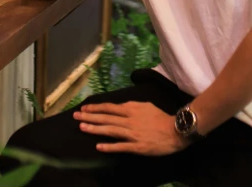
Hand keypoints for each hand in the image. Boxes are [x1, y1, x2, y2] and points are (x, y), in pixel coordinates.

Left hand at [73, 101, 190, 155]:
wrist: (175, 130)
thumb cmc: (160, 117)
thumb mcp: (145, 105)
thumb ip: (131, 106)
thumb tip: (120, 106)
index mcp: (131, 108)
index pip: (109, 107)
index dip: (95, 108)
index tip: (84, 108)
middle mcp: (129, 119)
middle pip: (106, 118)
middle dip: (90, 117)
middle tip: (75, 116)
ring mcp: (132, 133)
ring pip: (110, 130)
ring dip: (95, 129)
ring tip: (83, 128)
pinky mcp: (137, 146)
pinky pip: (121, 146)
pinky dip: (109, 146)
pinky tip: (99, 147)